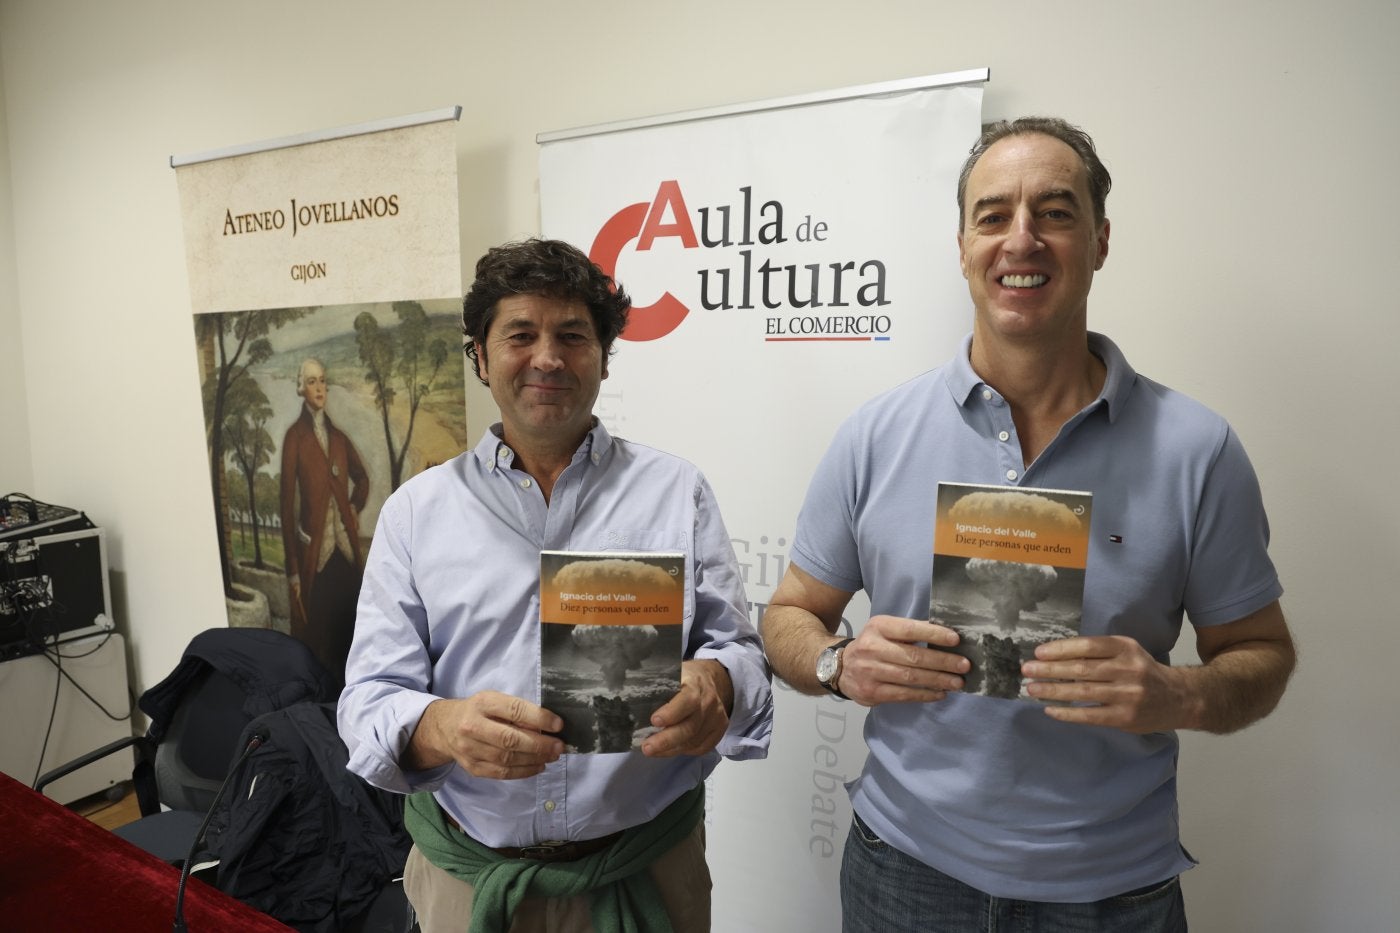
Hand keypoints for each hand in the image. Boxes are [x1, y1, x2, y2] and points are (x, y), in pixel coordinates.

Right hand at [407, 692, 563, 779]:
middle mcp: (472, 727)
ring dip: (535, 759)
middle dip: (540, 744)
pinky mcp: (472, 768)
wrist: (444, 727)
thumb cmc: (477, 711)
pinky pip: (501, 773)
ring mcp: (470, 750)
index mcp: (482, 703)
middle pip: (510, 739)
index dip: (539, 718)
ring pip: (507, 759)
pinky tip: (538, 766)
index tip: (559, 725)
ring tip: (552, 756)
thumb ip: (516, 711)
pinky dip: (523, 772)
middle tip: (559, 746)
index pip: (514, 711)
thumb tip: (547, 727)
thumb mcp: (494, 700)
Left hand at [641, 659, 732, 757]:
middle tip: (647, 748)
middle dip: (667, 740)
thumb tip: (627, 700)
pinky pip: (701, 747)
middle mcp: (709, 701)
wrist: (711, 679)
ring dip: (671, 749)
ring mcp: (716, 717)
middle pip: (690, 726)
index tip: (654, 721)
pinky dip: (683, 751)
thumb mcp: (671, 673)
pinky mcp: (719, 729)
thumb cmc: (683, 677)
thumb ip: (656, 684)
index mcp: (695, 683)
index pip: (687, 700)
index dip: (672, 713)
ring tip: (652, 750)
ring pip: (693, 740)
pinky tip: (669, 750)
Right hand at [838, 615, 968, 705]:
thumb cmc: (872, 645)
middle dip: (942, 661)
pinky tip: (940, 693)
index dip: (933, 634)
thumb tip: (946, 635)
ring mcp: (870, 672)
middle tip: (964, 665)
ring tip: (958, 682)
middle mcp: (872, 648)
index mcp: (878, 627)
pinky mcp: (872, 692)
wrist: (838, 667)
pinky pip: (904, 694)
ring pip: (910, 678)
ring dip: (938, 680)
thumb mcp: (885, 630)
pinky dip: (925, 695)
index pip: (909, 629)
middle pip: (913, 657)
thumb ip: (910, 631)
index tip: (956, 640)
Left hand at [1022, 636, 1188, 732]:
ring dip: (1053, 690)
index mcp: (1126, 648)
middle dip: (1050, 669)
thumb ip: (1099, 652)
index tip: (1039, 652)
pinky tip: (1051, 710)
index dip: (1062, 648)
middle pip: (1082, 668)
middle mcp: (1128, 669)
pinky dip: (1067, 713)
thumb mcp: (1127, 652)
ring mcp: (1128, 695)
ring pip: (1083, 691)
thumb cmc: (1143, 672)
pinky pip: (1090, 715)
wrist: (1179, 699)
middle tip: (1027, 670)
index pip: (1088, 646)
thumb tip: (1055, 655)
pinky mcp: (1125, 717)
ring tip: (1032, 689)